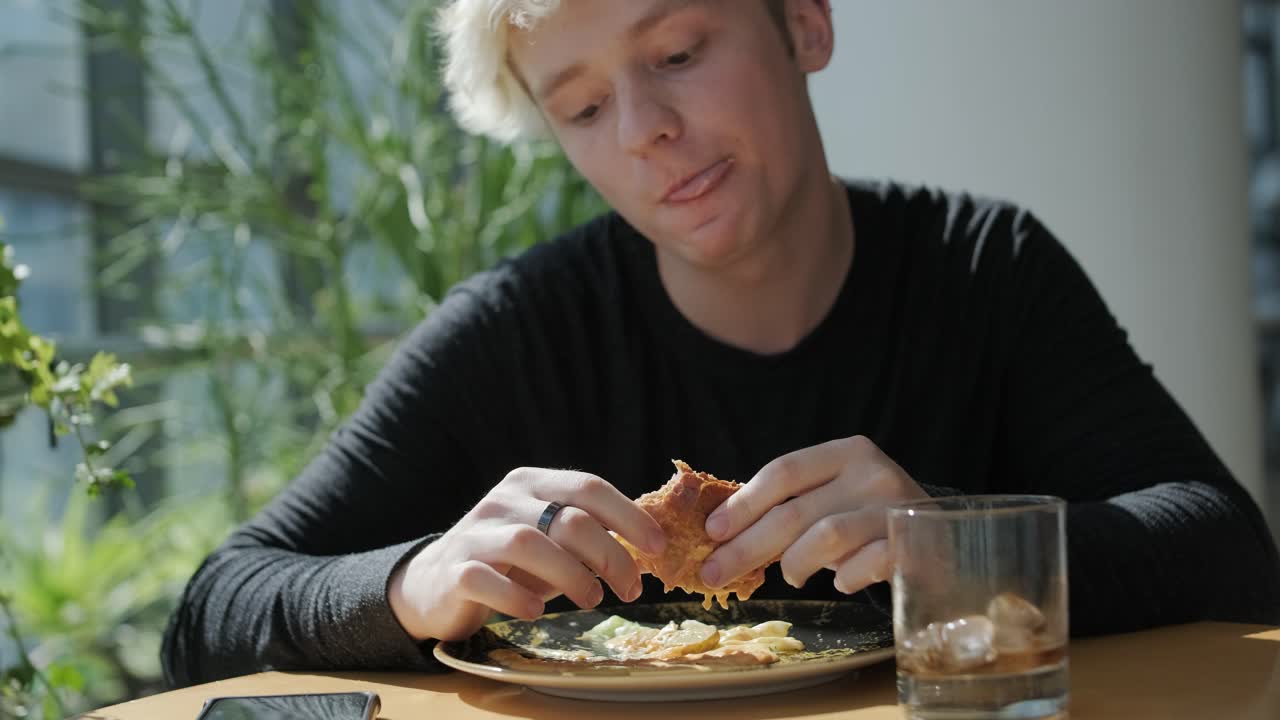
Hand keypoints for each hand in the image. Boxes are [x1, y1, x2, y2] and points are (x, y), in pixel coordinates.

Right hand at [388, 467, 665, 641]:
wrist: (434, 584)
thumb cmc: (508, 562)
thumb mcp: (548, 538)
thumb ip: (587, 533)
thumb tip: (648, 545)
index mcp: (531, 483)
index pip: (588, 486)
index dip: (628, 515)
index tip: (657, 546)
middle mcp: (503, 501)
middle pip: (568, 519)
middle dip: (610, 556)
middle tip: (630, 589)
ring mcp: (476, 534)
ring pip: (530, 545)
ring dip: (572, 577)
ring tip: (593, 600)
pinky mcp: (455, 571)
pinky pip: (488, 580)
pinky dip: (519, 598)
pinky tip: (537, 612)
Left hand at [699, 435, 926, 595]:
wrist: (942, 538)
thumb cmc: (871, 518)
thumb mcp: (835, 496)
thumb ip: (792, 504)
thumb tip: (723, 533)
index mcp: (847, 452)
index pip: (784, 471)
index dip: (743, 502)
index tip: (712, 530)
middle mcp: (872, 473)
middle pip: (795, 511)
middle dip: (747, 546)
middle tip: (715, 572)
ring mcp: (895, 508)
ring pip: (825, 537)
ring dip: (795, 563)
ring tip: (790, 575)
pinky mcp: (912, 544)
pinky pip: (862, 566)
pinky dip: (843, 578)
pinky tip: (840, 581)